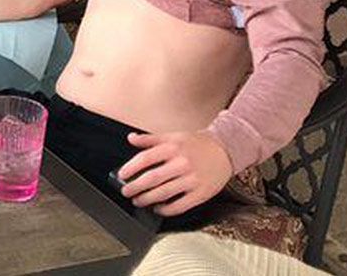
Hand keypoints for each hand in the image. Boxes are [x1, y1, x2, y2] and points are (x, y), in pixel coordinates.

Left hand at [117, 130, 232, 216]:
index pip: (146, 158)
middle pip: (152, 178)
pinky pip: (179, 205)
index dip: (131, 168)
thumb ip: (151, 139)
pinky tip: (158, 208)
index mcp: (173, 147)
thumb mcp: (174, 136)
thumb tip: (131, 138)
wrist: (225, 150)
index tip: (122, 175)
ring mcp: (191, 180)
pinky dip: (166, 209)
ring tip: (138, 200)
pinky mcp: (200, 194)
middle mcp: (181, 163)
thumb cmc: (197, 144)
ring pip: (163, 193)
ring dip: (147, 199)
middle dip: (135, 187)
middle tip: (126, 191)